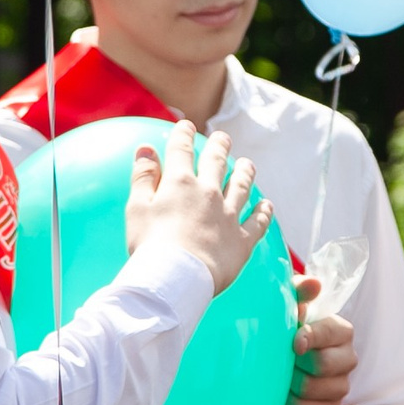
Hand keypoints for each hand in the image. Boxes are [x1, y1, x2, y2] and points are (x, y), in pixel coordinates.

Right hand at [121, 121, 272, 291]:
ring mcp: (228, 215)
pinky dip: (263, 212)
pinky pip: (258, 222)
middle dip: (219, 146)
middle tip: (222, 138)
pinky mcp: (242, 240)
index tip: (185, 125)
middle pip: (217, 161)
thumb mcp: (136, 209)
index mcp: (180, 183)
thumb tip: (146, 149)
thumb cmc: (149, 247)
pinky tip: (266, 206)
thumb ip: (143, 177)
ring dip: (245, 172)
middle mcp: (208, 193)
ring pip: (241, 186)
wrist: (176, 279)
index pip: (181, 150)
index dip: (183, 135)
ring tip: (247, 164)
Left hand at [289, 287, 356, 404]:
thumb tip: (314, 285)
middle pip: (324, 364)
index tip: (294, 342)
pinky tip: (287, 398)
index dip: (310, 338)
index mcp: (341, 331)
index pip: (332, 333)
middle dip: (297, 363)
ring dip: (294, 385)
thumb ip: (299, 291)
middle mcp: (348, 358)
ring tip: (282, 377)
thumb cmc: (285, 328)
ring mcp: (342, 386)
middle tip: (283, 360)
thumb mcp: (288, 305)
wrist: (274, 362)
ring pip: (318, 390)